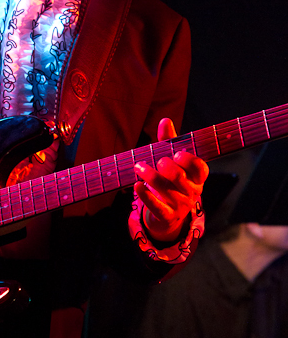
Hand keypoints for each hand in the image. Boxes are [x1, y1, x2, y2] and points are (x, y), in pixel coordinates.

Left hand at [133, 117, 208, 241]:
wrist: (167, 215)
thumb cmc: (171, 180)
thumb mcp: (172, 160)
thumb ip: (169, 141)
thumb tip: (165, 120)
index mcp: (197, 176)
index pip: (200, 168)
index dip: (189, 160)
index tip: (177, 153)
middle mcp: (192, 191)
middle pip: (180, 177)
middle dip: (167, 167)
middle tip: (157, 161)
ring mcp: (181, 205)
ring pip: (166, 190)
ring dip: (150, 176)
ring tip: (139, 167)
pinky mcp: (167, 216)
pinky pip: (157, 206)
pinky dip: (146, 195)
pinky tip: (137, 186)